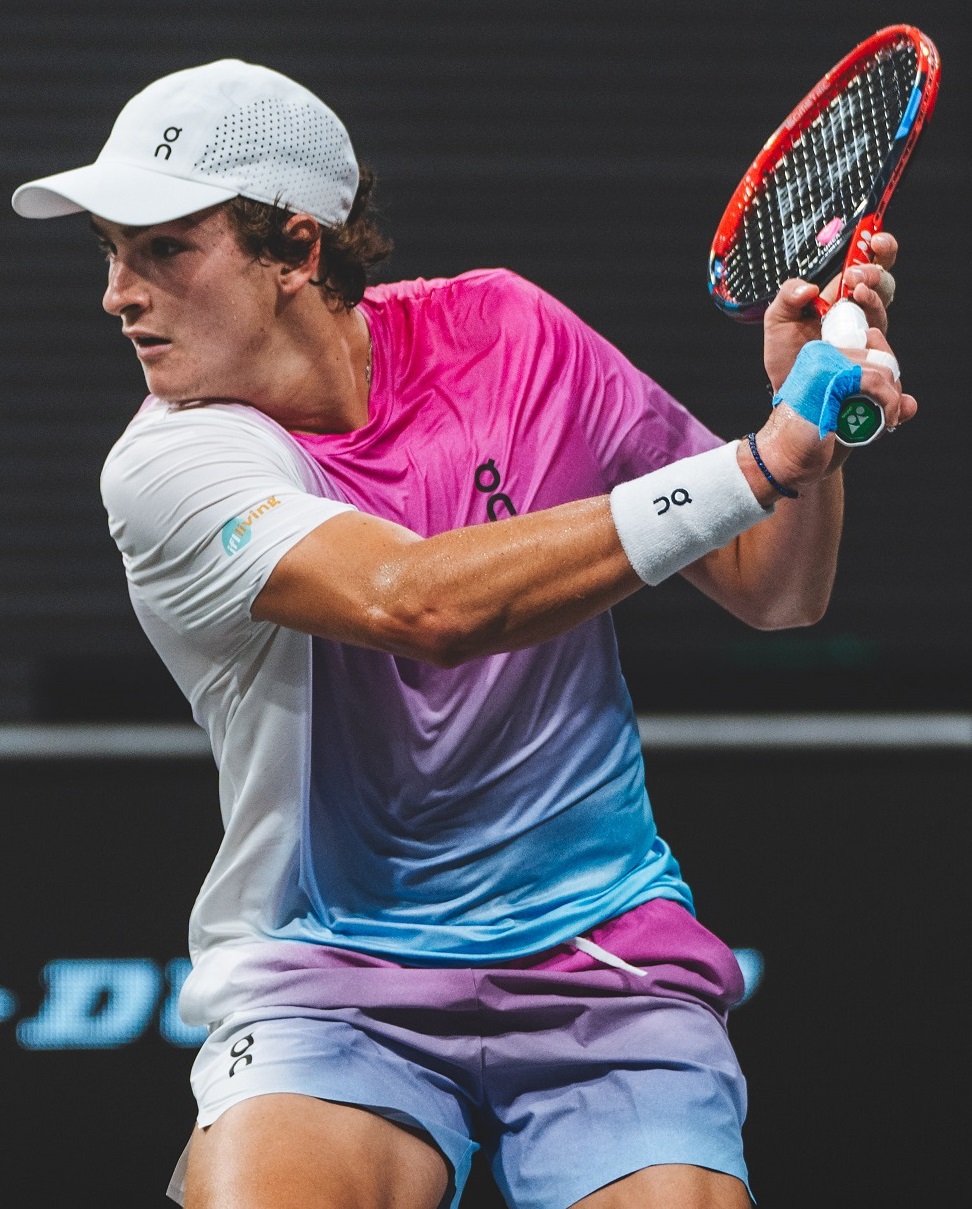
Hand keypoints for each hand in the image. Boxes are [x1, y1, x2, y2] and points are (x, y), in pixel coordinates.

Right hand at [751, 325, 916, 494]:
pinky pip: (876, 382)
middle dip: (892, 390)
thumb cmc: (809, 445)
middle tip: (885, 418)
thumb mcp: (850, 422)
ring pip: (882, 370)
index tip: (884, 404)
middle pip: (880, 358)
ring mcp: (823, 361)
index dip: (888, 375)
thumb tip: (911, 404)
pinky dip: (889, 403)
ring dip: (891, 400)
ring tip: (884, 424)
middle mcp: (820, 352)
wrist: (781, 461)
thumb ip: (878, 408)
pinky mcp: (829, 375)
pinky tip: (888, 421)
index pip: (871, 346)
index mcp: (820, 357)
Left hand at [763, 232, 898, 390]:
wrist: (790, 391)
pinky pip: (885, 350)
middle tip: (855, 278)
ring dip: (873, 300)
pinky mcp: (871, 361)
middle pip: (883, 284)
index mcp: (841, 297)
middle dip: (874, 274)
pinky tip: (868, 337)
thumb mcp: (778, 319)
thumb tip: (808, 288)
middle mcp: (859, 314)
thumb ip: (787, 295)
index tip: (875, 240)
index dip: (879, 249)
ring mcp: (867, 337)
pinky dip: (880, 341)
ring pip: (884, 312)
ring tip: (858, 295)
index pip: (868, 265)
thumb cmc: (787, 356)